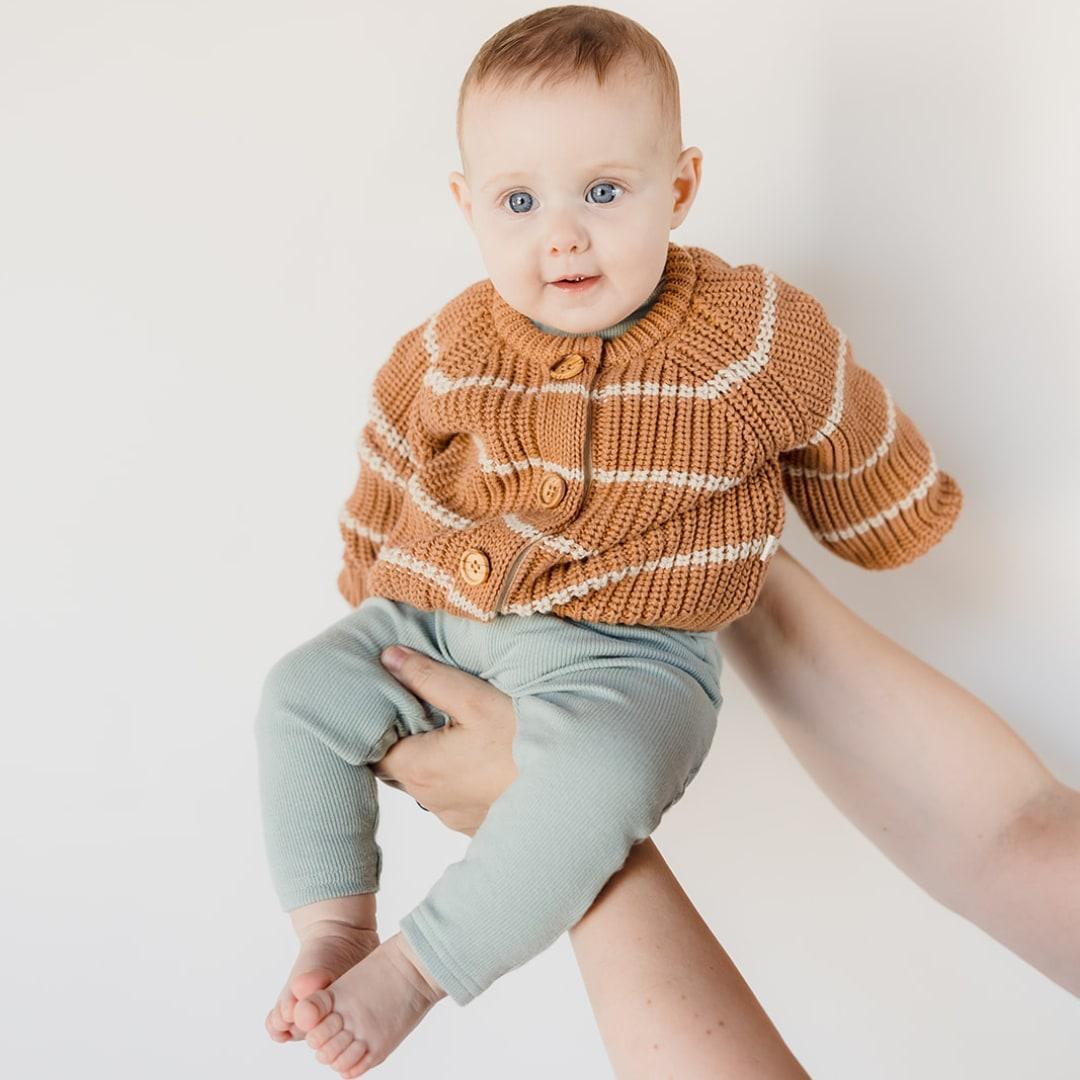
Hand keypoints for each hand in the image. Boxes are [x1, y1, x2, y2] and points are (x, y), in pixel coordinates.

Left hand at [372, 646, 517, 835]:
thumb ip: (427, 677)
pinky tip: (480, 757)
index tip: (392, 701)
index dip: (376, 724)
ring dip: (433, 758)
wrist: (572, 786)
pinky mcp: (475, 824)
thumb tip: (389, 658)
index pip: (372, 749)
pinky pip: (452, 798)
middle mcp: (430, 799)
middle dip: (405, 738)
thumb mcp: (475, 698)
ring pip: (426, 783)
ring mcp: (453, 816)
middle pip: (398, 766)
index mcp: (420, 767)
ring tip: (456, 731)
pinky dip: (457, 777)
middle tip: (425, 708)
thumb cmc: (524, 742)